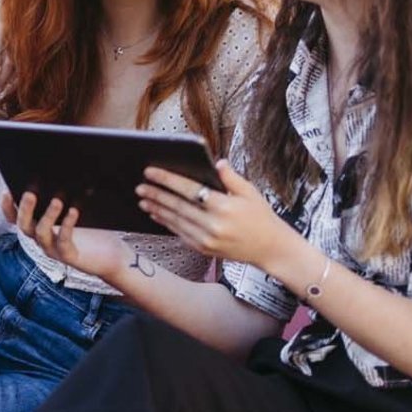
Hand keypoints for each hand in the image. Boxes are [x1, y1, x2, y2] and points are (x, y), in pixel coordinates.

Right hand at [5, 190, 126, 281]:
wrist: (112, 256)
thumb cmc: (93, 229)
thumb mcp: (76, 208)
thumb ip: (66, 194)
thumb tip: (63, 169)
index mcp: (39, 226)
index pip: (16, 219)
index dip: (8, 207)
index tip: (7, 191)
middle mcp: (42, 239)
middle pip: (24, 226)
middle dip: (24, 209)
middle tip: (30, 193)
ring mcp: (54, 249)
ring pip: (41, 233)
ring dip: (47, 216)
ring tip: (57, 200)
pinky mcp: (69, 255)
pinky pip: (63, 242)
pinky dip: (67, 225)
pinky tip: (74, 211)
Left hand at [138, 159, 299, 273]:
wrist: (271, 249)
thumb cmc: (261, 217)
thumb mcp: (250, 192)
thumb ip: (231, 177)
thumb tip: (216, 162)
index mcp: (224, 207)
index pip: (189, 189)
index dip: (168, 179)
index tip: (151, 171)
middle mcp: (213, 225)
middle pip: (177, 206)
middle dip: (156, 195)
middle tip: (140, 186)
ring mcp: (207, 240)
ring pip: (175, 221)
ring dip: (157, 209)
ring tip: (142, 199)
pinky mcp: (204, 249)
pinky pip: (180, 234)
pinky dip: (167, 223)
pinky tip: (157, 215)